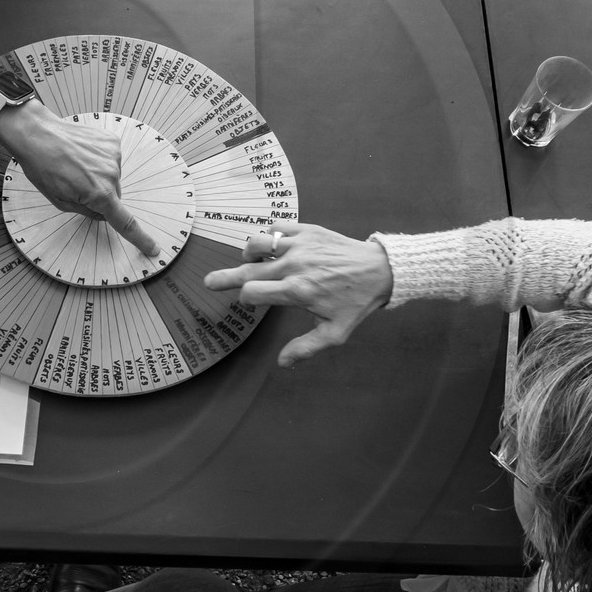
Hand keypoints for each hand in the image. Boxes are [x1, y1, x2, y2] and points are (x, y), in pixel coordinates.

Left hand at [0, 100, 158, 255]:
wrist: (38, 135)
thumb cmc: (44, 169)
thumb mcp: (61, 202)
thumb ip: (88, 212)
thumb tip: (105, 214)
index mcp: (99, 195)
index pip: (126, 223)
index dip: (140, 239)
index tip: (153, 249)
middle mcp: (111, 176)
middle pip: (114, 197)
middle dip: (100, 196)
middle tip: (76, 184)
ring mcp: (113, 157)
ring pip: (112, 178)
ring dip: (98, 176)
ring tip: (75, 165)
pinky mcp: (112, 142)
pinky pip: (111, 160)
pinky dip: (99, 160)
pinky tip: (82, 154)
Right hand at [202, 220, 393, 364]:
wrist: (381, 270)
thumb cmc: (357, 302)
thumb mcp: (335, 333)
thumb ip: (305, 348)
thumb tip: (282, 364)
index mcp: (297, 291)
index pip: (252, 292)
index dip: (245, 299)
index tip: (249, 302)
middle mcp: (294, 266)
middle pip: (247, 269)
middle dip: (225, 277)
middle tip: (209, 281)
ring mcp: (299, 245)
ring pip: (257, 242)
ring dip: (248, 252)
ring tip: (249, 259)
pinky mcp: (307, 230)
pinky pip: (276, 227)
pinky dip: (269, 235)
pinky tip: (273, 246)